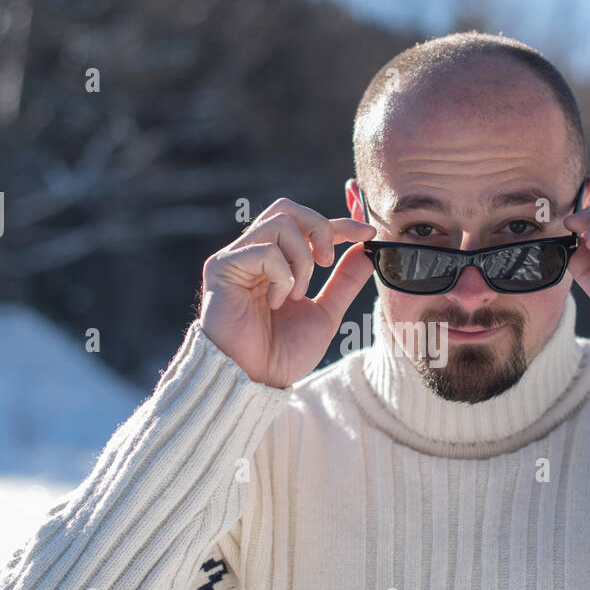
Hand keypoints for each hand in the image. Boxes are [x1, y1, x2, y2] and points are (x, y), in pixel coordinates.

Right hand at [200, 198, 375, 387]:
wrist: (255, 381)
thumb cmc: (281, 354)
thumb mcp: (325, 313)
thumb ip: (344, 282)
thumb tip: (367, 250)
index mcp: (273, 262)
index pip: (305, 225)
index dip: (339, 223)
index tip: (367, 233)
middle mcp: (252, 253)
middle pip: (287, 208)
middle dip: (319, 227)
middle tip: (327, 262)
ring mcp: (235, 258)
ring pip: (279, 222)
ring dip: (301, 259)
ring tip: (299, 294)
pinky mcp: (222, 268)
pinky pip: (265, 250)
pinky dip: (283, 276)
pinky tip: (277, 303)